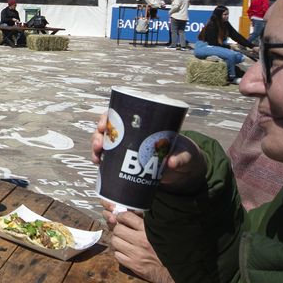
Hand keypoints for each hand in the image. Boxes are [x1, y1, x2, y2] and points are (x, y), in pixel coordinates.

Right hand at [90, 116, 206, 193]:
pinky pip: (109, 158)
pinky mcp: (127, 161)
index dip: (108, 117)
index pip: (121, 114)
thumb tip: (170, 163)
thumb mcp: (185, 153)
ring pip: (105, 143)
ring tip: (97, 158)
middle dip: (98, 135)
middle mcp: (132, 133)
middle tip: (98, 145)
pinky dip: (101, 160)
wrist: (183, 168)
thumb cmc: (184, 153)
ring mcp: (128, 147)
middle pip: (109, 128)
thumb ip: (180, 157)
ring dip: (97, 148)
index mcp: (144, 123)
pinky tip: (98, 164)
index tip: (103, 125)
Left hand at [101, 202, 180, 282]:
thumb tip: (128, 214)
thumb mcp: (160, 231)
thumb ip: (145, 222)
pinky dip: (120, 253)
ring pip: (115, 242)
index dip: (121, 217)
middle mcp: (142, 241)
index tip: (121, 218)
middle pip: (118, 229)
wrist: (176, 270)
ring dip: (118, 241)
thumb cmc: (168, 250)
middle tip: (123, 232)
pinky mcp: (134, 265)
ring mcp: (137, 254)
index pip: (126, 217)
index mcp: (149, 230)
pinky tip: (127, 253)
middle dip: (118, 229)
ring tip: (125, 243)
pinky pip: (117, 255)